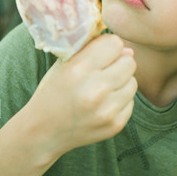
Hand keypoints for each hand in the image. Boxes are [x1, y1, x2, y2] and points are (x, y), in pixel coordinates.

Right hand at [25, 34, 137, 157]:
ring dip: (121, 82)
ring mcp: (107, 110)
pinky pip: (131, 101)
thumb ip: (94, 50)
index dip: (108, 46)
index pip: (115, 43)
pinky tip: (103, 103)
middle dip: (118, 63)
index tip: (101, 53)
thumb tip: (129, 51)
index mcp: (80, 69)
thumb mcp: (65, 63)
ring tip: (102, 88)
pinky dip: (120, 100)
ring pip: (133, 82)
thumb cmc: (54, 90)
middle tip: (103, 71)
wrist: (43, 132)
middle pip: (129, 62)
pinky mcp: (115, 125)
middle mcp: (95, 89)